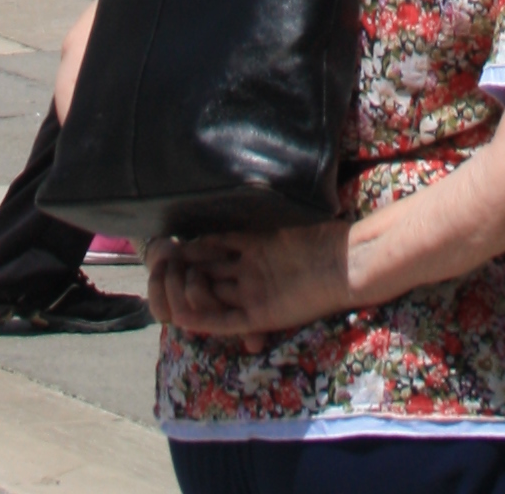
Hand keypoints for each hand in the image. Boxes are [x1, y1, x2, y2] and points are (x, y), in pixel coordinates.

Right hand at [148, 217, 353, 342]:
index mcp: (252, 250)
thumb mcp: (281, 218)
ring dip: (185, 290)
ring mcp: (253, 296)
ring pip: (209, 298)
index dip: (186, 248)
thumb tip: (225, 184)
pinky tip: (181, 309)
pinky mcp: (261, 315)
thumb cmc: (320, 235)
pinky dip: (202, 316)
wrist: (347, 262)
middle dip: (178, 270)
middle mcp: (248, 276)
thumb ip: (252, 211)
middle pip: (203, 276)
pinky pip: (224, 321)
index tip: (164, 241)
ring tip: (168, 279)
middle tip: (157, 263)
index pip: (208, 251)